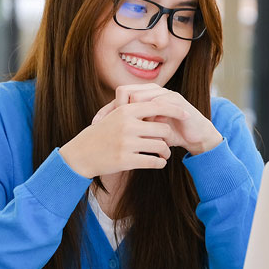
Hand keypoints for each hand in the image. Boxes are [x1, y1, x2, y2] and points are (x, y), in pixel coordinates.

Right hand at [59, 100, 187, 178]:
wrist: (81, 154)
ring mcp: (126, 143)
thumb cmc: (101, 134)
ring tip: (164, 154)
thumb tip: (159, 105)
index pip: (158, 106)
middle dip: (168, 137)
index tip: (186, 114)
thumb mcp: (115, 116)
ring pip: (160, 146)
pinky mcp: (126, 160)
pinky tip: (159, 163)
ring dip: (166, 152)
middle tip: (167, 143)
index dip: (175, 110)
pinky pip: (153, 162)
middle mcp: (127, 125)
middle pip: (163, 129)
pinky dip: (160, 163)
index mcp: (126, 111)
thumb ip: (134, 110)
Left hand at [92, 84, 222, 155]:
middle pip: (125, 92)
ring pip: (138, 96)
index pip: (119, 97)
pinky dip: (147, 116)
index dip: (107, 109)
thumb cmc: (171, 134)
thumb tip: (107, 133)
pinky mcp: (175, 100)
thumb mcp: (147, 132)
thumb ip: (132, 128)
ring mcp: (164, 93)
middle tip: (107, 126)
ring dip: (130, 113)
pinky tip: (141, 128)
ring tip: (122, 128)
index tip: (96, 124)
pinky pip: (156, 104)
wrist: (196, 135)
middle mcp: (152, 91)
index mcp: (144, 95)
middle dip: (114, 109)